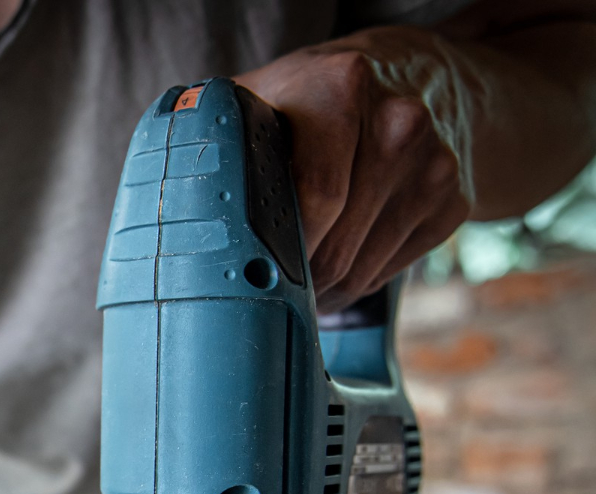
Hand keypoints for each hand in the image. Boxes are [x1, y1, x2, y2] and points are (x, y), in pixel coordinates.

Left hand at [237, 33, 471, 311]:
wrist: (407, 78)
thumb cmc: (308, 100)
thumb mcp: (256, 99)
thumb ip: (211, 138)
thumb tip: (166, 203)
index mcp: (341, 87)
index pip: (312, 197)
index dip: (271, 249)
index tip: (244, 272)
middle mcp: (399, 121)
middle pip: (332, 245)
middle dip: (290, 279)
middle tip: (258, 285)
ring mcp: (433, 163)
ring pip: (357, 269)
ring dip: (317, 290)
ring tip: (289, 280)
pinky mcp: (452, 201)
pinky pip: (388, 272)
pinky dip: (354, 282)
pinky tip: (334, 262)